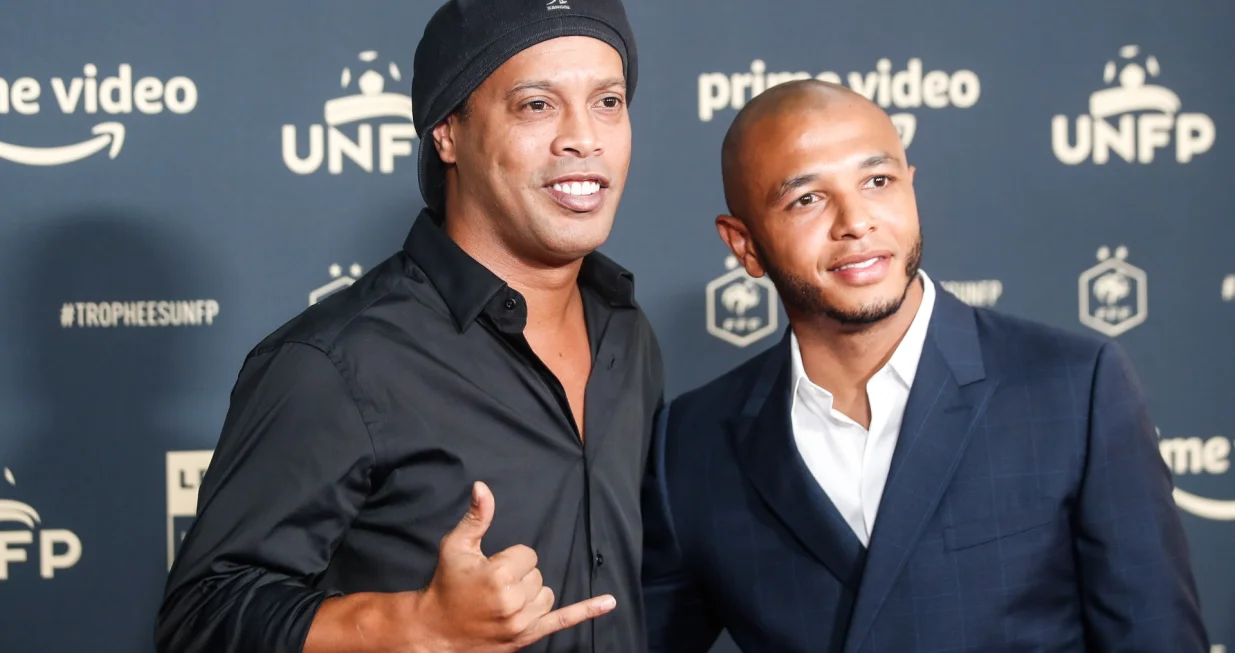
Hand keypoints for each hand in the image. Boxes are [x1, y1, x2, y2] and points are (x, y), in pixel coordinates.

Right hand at [415, 481, 615, 652]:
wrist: (436, 631)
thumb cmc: (446, 584)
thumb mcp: (456, 547)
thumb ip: (476, 517)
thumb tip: (483, 486)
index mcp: (498, 575)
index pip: (528, 554)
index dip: (510, 558)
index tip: (491, 567)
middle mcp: (513, 600)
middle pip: (538, 574)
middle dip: (519, 576)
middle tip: (492, 585)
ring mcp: (521, 622)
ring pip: (547, 594)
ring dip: (531, 594)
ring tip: (504, 599)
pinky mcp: (527, 636)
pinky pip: (563, 621)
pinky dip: (587, 611)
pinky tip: (609, 601)